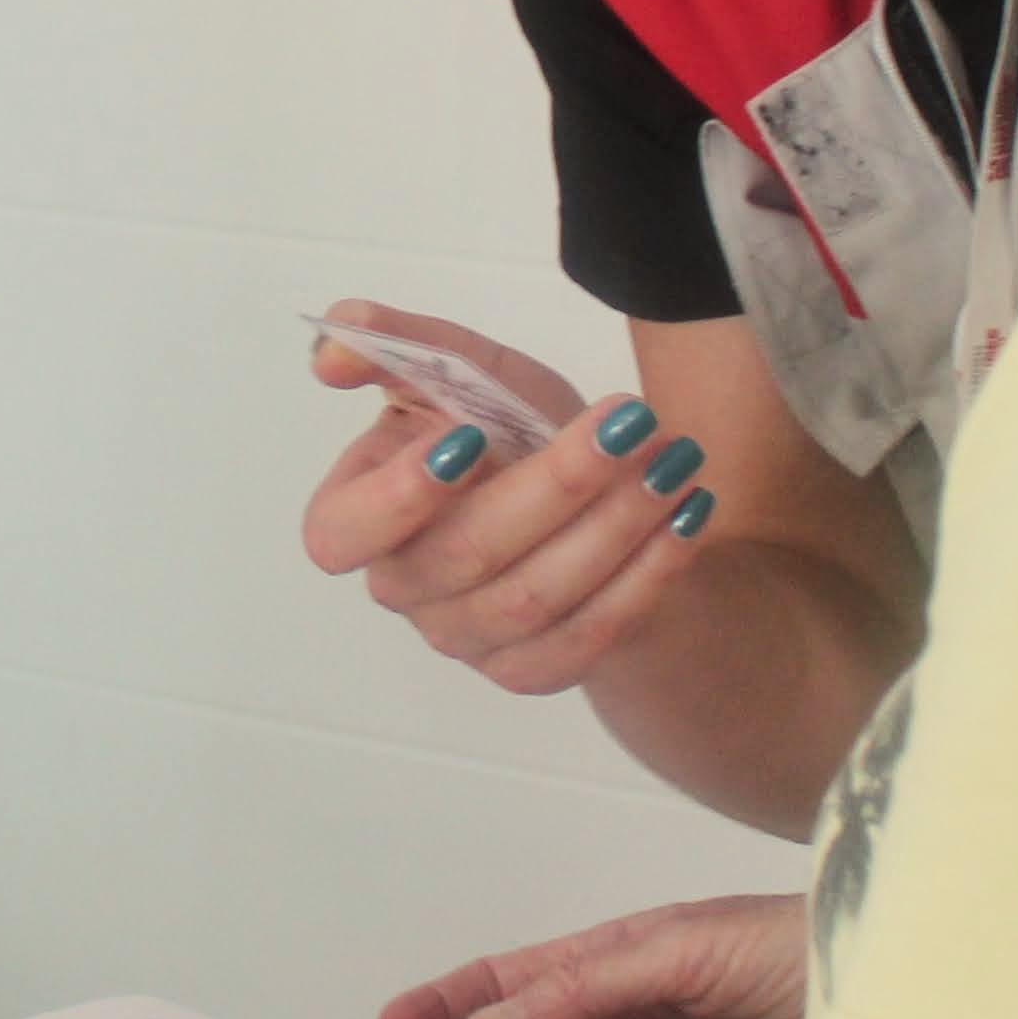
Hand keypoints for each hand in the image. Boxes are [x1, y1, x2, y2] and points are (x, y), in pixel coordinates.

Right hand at [302, 299, 712, 696]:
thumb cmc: (507, 431)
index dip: (395, 498)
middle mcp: (405, 587)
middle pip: (464, 555)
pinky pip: (585, 637)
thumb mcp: (464, 372)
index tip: (467, 440)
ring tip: (675, 462)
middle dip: (555, 484)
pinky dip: (643, 578)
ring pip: (534, 597)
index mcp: (360, 517)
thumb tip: (332, 348)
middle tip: (630, 424)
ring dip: (615, 525)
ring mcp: (465, 638)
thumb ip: (400, 349)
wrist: (589, 496)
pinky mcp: (531, 669)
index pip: (340, 534)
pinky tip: (685, 520)